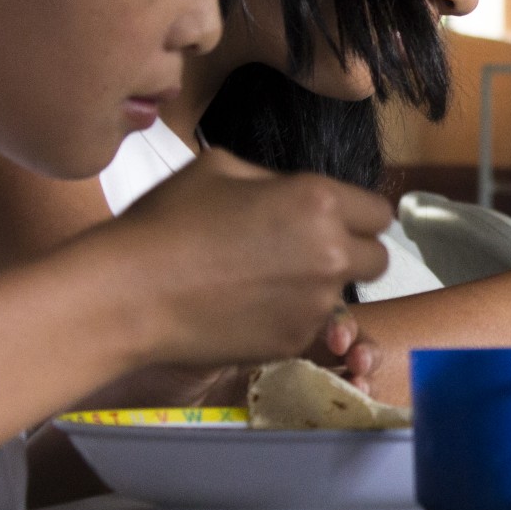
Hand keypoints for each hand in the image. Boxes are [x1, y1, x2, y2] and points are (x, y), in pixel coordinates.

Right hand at [102, 148, 390, 367]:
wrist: (130, 294)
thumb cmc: (168, 221)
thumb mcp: (222, 168)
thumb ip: (275, 180)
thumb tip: (292, 194)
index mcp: (320, 200)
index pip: (380, 212)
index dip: (358, 215)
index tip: (338, 220)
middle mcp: (331, 252)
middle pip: (377, 258)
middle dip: (352, 252)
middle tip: (308, 252)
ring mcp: (316, 303)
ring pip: (344, 293)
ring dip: (319, 286)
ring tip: (266, 280)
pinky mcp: (294, 340)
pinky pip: (312, 324)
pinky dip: (291, 316)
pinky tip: (249, 307)